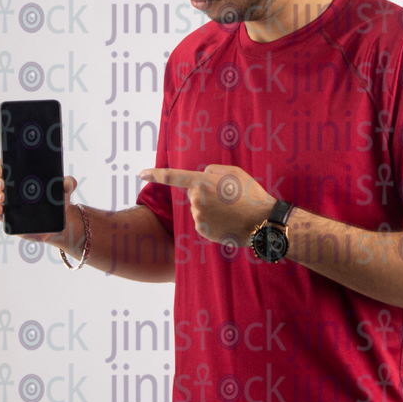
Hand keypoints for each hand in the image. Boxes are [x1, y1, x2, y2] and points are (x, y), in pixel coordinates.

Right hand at [0, 158, 79, 244]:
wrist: (55, 222)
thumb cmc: (55, 200)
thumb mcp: (63, 191)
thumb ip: (67, 184)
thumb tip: (68, 182)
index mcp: (16, 174)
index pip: (1, 164)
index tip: (2, 168)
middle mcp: (6, 185)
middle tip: (2, 184)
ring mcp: (3, 200)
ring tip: (2, 198)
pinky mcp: (4, 216)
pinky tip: (0, 209)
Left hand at [139, 164, 275, 244]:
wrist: (261, 221)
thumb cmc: (250, 194)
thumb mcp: (234, 172)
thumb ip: (213, 171)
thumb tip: (201, 176)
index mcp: (201, 182)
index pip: (173, 177)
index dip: (155, 174)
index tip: (141, 173)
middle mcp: (195, 200)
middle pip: (195, 193)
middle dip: (207, 194)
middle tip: (229, 198)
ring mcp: (197, 217)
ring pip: (200, 208)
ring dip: (212, 208)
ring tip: (232, 210)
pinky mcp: (202, 231)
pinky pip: (204, 222)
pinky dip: (213, 221)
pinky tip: (228, 221)